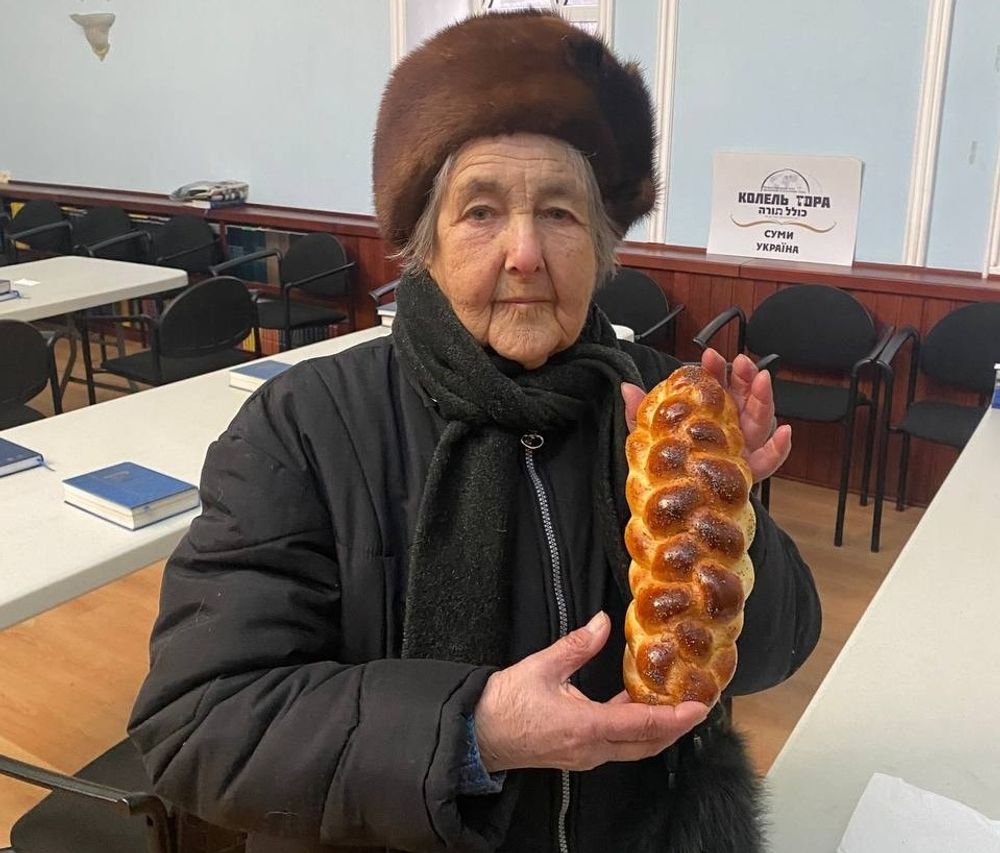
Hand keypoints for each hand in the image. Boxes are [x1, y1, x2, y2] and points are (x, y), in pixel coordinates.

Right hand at [474, 612, 708, 772]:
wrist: (477, 735)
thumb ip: (577, 644)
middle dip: (676, 728)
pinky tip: (637, 707)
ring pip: (634, 748)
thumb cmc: (505, 704)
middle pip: (647, 744)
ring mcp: (585, 756)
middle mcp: (592, 749)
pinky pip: (617, 746)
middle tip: (698, 706)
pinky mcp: (578, 754)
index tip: (700, 706)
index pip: (643, 725)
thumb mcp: (542, 667)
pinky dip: (635, 730)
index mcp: (586, 727)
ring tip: (675, 706)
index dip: (675, 717)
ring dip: (657, 730)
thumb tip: (603, 622)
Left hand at [621, 351, 791, 482]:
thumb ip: (640, 414)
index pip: (714, 388)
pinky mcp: (750, 470)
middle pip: (742, 398)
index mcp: (707, 417)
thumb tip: (626, 388)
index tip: (709, 357)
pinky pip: (770, 458)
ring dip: (764, 398)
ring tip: (762, 382)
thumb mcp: (652, 438)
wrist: (679, 505)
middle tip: (741, 362)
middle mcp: (728, 429)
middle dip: (744, 377)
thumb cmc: (670, 467)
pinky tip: (785, 433)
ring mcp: (742, 447)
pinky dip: (780, 446)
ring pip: (759, 419)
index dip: (715, 371)